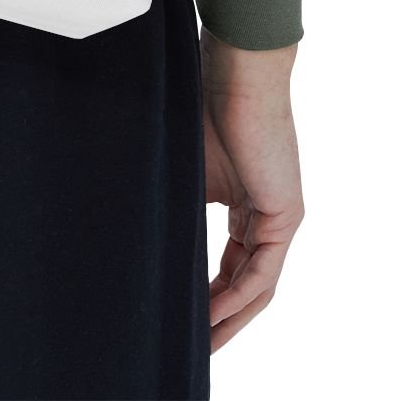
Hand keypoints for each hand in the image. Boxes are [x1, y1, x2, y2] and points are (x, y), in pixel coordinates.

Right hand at [199, 29, 303, 351]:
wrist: (234, 72)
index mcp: (243, 202)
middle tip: (192, 346)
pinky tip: (211, 315)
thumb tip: (133, 234)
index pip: (228, 265)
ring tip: (202, 345)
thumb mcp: (183, 167)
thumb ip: (173, 204)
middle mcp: (265, 214)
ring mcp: (279, 215)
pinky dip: (237, 297)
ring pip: (256, 286)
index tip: (180, 317)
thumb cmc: (203, 103)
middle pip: (245, 284)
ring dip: (229, 319)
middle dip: (218, 320)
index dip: (205, 296)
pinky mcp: (286, 214)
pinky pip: (262, 272)